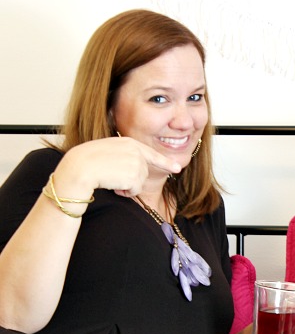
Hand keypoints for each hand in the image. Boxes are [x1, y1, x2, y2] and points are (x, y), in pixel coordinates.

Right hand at [55, 137, 181, 197]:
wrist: (78, 168)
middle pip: (143, 172)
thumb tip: (137, 166)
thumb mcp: (107, 152)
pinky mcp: (134, 174)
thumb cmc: (86, 162)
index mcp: (128, 142)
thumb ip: (124, 155)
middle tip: (111, 175)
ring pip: (139, 182)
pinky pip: (135, 190)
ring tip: (110, 178)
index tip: (177, 168)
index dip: (165, 162)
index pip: (150, 154)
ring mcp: (136, 162)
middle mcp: (136, 150)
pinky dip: (124, 192)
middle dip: (130, 179)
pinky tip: (112, 184)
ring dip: (126, 186)